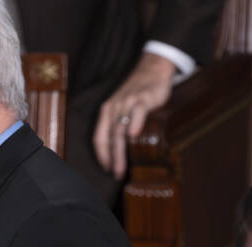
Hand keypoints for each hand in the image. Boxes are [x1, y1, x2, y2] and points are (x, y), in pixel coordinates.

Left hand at [92, 52, 177, 178]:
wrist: (152, 68)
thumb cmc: (138, 92)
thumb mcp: (125, 108)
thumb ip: (122, 125)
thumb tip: (123, 150)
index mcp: (107, 112)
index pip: (99, 137)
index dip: (101, 155)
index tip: (106, 170)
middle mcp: (114, 108)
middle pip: (109, 137)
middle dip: (110, 158)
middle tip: (115, 175)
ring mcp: (128, 103)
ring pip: (120, 129)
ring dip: (119, 151)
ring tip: (121, 168)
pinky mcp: (143, 98)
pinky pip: (137, 111)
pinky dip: (134, 123)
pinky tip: (134, 135)